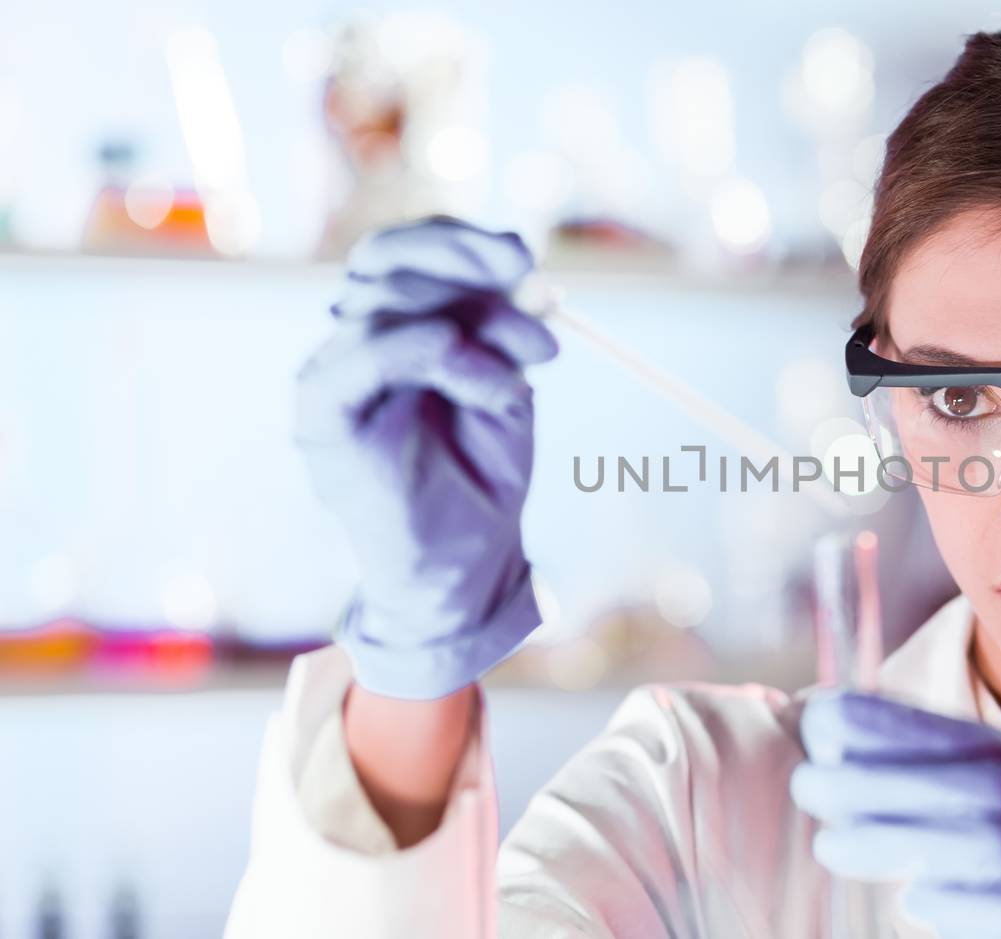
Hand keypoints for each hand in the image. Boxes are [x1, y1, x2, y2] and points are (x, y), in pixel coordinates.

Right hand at [295, 216, 557, 699]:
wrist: (467, 565)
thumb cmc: (484, 477)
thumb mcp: (507, 383)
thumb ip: (503, 328)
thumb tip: (524, 273)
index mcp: (393, 327)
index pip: (403, 251)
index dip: (457, 239)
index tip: (523, 255)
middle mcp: (353, 343)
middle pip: (385, 262)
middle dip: (464, 261)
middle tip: (531, 282)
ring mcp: (333, 377)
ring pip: (380, 302)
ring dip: (471, 323)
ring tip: (525, 370)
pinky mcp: (324, 417)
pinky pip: (364, 356)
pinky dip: (428, 349)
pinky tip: (485, 379)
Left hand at [791, 689, 1000, 938]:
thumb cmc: (1000, 882)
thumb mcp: (964, 817)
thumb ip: (910, 775)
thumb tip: (815, 715)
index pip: (974, 736)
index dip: (899, 726)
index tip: (821, 720)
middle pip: (986, 784)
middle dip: (888, 781)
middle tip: (808, 785)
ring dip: (908, 841)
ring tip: (835, 846)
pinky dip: (962, 905)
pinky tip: (915, 900)